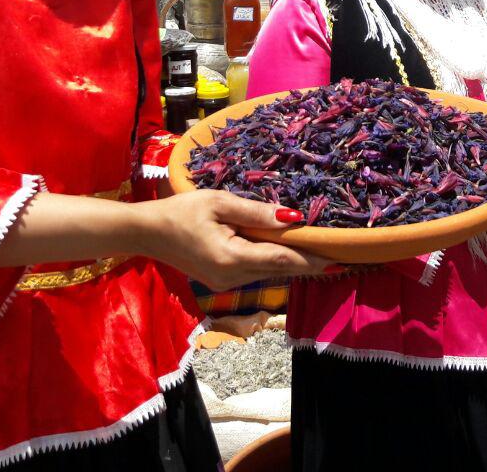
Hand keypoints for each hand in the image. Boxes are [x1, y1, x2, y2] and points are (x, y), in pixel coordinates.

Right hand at [134, 190, 329, 291]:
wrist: (146, 233)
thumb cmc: (180, 211)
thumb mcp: (219, 203)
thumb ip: (256, 212)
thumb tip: (292, 218)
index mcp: (233, 258)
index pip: (283, 259)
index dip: (313, 260)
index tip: (339, 260)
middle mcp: (232, 278)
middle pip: (280, 269)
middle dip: (309, 262)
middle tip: (341, 255)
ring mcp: (226, 283)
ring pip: (268, 271)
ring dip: (291, 260)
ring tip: (319, 249)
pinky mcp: (221, 281)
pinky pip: (254, 270)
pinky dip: (272, 260)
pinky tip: (285, 248)